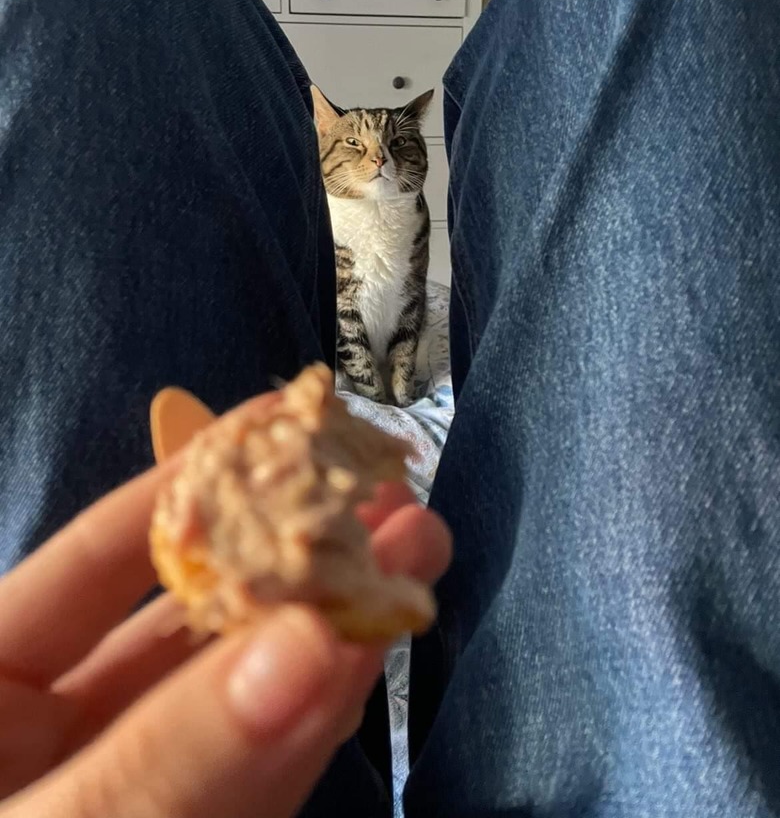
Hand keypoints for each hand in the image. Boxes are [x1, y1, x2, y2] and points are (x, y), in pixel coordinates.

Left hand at [0, 397, 450, 817]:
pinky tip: (367, 655)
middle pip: (189, 619)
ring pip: (237, 698)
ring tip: (417, 552)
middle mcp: (61, 725)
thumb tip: (308, 643)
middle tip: (391, 492)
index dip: (188, 479)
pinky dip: (310, 724)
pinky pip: (252, 778)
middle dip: (291, 553)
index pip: (98, 556)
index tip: (281, 412)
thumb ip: (170, 751)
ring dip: (330, 628)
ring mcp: (134, 786)